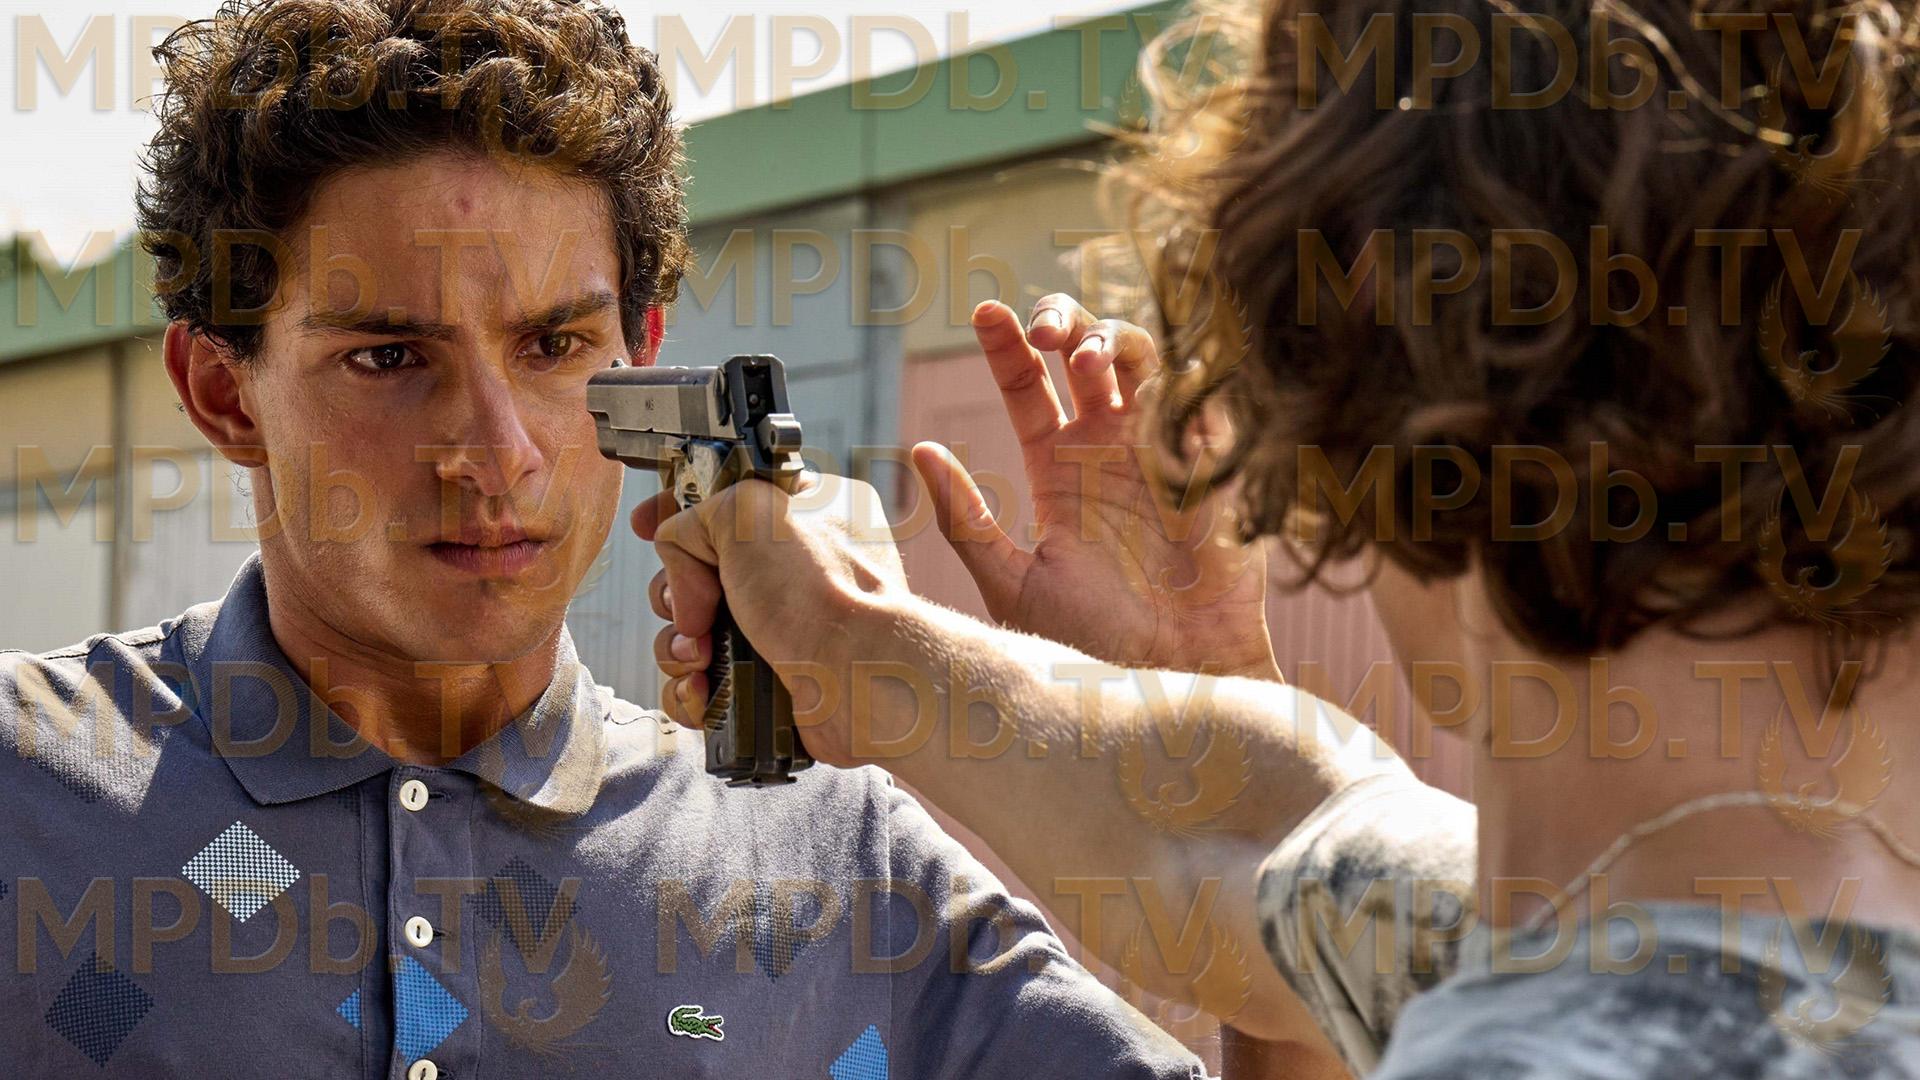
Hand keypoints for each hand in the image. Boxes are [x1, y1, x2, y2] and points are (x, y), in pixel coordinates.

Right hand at [634, 472, 912, 766]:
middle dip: (676, 592)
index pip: (726, 497)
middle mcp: (794, 569)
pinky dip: (693, 690)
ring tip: (701, 657)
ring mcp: (781, 627)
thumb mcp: (747, 510)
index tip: (648, 523)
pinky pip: (706, 683)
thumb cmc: (820, 593)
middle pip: (698, 570)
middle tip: (696, 608)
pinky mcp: (770, 681)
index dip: (679, 509)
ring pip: (693, 632)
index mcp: (805, 512)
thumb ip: (698, 515)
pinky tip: (703, 691)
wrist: (857, 681)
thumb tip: (684, 567)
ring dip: (678, 647)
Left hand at [910, 296, 1277, 679]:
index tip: (982, 313)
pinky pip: (1200, 401)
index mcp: (1059, 470)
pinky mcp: (1213, 467)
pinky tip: (1147, 383)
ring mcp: (1164, 452)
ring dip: (1113, 341)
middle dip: (1064, 322)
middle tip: (1041, 331)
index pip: (1029, 388)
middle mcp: (1109, 450)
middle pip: (1085, 353)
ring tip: (1085, 361)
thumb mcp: (1015, 584)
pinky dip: (1175, 378)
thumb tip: (920, 450)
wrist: (1170, 682)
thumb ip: (968, 519)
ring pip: (1142, 361)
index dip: (1006, 347)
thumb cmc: (1091, 647)